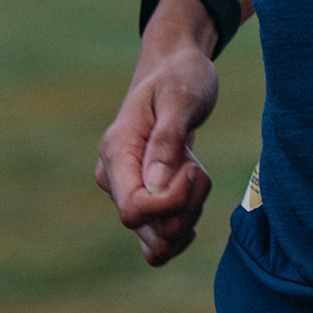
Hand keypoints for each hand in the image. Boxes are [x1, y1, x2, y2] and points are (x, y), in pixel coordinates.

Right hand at [95, 0, 217, 264]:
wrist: (175, 70)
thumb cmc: (180, 76)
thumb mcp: (180, 97)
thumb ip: (167, 140)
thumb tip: (156, 187)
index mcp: (117, 152)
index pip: (133, 209)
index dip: (171, 202)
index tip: (193, 167)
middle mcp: (114, 179)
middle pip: (149, 231)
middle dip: (187, 207)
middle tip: (198, 167)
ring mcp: (127, 192)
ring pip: (159, 242)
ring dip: (190, 215)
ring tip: (196, 173)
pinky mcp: (144, 201)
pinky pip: (160, 241)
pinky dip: (184, 227)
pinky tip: (195, 197)